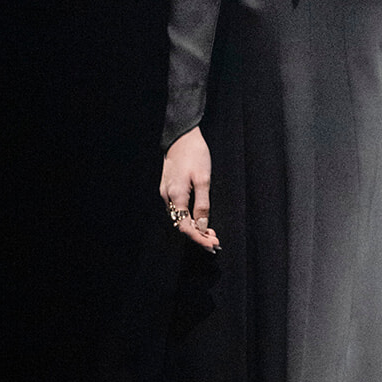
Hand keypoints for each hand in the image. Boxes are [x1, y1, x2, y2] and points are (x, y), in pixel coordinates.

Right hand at [160, 126, 220, 252]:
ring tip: (210, 234)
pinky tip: (199, 219)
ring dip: (193, 228)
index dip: (199, 238)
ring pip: (178, 218)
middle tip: (215, 243)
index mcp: (176, 196)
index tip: (213, 245)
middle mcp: (167, 197)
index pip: (185, 226)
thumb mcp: (203, 179)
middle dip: (198, 236)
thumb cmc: (195, 154)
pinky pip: (177, 209)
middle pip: (181, 225)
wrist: (181, 136)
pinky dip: (188, 217)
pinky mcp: (168, 188)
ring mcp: (166, 192)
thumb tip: (202, 225)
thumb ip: (202, 204)